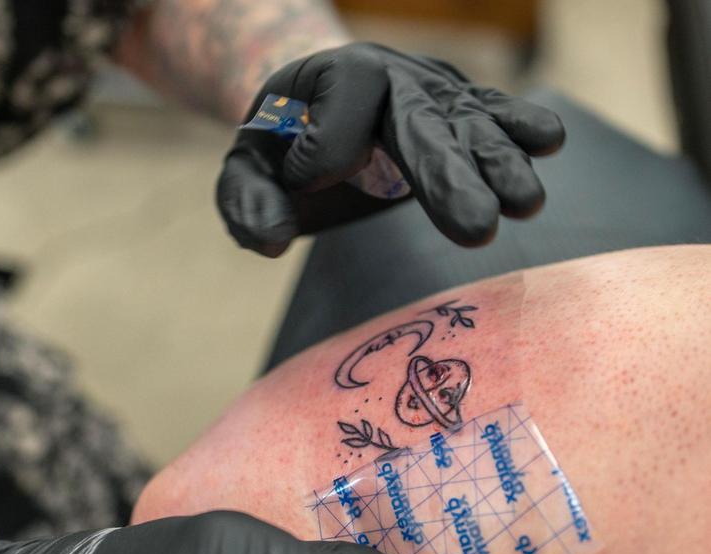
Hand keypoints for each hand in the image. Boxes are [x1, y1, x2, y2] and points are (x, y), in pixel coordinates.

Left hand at [217, 42, 565, 254]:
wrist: (311, 100)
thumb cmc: (279, 141)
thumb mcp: (244, 168)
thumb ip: (246, 202)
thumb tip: (271, 242)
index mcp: (332, 79)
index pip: (336, 127)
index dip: (315, 165)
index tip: (300, 181)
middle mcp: (392, 74)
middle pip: (422, 124)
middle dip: (450, 177)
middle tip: (477, 227)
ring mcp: (433, 90)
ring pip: (469, 125)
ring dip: (499, 166)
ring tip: (525, 205)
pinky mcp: (459, 108)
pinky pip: (492, 114)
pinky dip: (519, 129)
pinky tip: (548, 143)